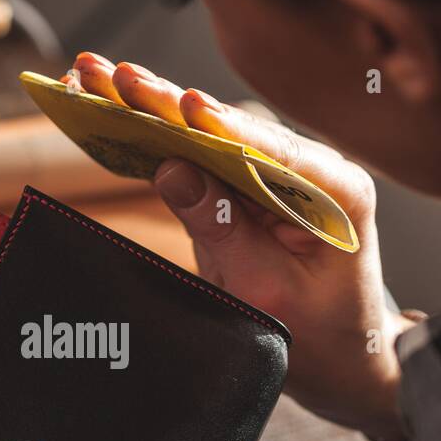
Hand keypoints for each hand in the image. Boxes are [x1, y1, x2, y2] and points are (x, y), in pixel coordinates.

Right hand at [65, 53, 415, 440]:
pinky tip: (108, 113)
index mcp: (335, 189)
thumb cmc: (324, 337)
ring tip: (95, 79)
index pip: (270, 148)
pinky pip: (192, 162)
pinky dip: (150, 141)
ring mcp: (269, 180)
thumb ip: (224, 232)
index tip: (182, 101)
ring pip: (203, 137)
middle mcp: (304, 172)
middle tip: (114, 74)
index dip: (221, 124)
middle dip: (167, 101)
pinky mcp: (238, 195)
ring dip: (148, 110)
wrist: (345, 366)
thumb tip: (172, 172)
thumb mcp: (271, 292)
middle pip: (228, 128)